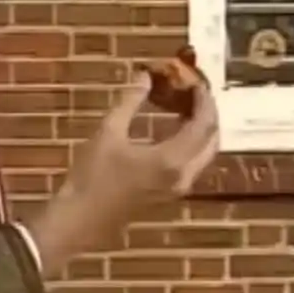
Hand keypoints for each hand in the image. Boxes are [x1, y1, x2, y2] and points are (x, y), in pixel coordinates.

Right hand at [31, 73, 219, 276]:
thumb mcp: (109, 131)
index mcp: (172, 158)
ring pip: (205, 154)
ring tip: (186, 106)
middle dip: (208, 114)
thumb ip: (130, 101)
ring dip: (202, 129)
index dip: (203, 100)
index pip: (203, 124)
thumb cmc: (93, 174)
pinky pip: (194, 164)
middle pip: (212, 140)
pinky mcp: (170, 194)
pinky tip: (174, 130)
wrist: (82, 217)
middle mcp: (184, 174)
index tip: (196, 81)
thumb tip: (145, 75)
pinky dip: (193, 144)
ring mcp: (179, 187)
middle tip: (195, 92)